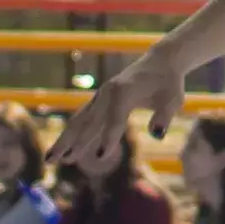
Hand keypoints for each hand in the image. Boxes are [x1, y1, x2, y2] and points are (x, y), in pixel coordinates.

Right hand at [58, 59, 172, 180]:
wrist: (159, 62)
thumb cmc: (167, 83)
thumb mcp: (173, 99)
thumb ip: (164, 116)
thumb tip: (158, 134)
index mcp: (124, 92)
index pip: (115, 119)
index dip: (109, 137)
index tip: (102, 157)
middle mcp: (107, 94)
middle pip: (87, 121)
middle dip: (72, 142)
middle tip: (54, 161)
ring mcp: (100, 98)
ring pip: (79, 122)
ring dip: (65, 140)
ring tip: (51, 160)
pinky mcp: (99, 102)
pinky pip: (83, 121)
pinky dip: (74, 136)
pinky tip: (67, 154)